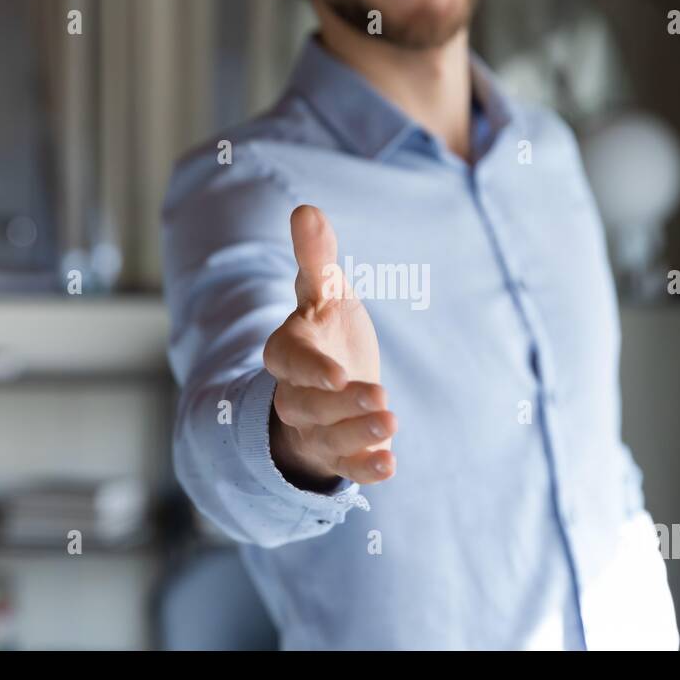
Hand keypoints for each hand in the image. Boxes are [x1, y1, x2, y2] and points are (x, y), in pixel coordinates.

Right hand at [264, 205, 396, 490]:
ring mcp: (317, 426)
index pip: (288, 361)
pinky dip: (365, 469)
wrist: (328, 380)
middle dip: (342, 407)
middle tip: (382, 401)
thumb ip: (316, 258)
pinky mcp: (339, 452)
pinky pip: (347, 465)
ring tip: (392, 425)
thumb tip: (306, 210)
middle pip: (308, 405)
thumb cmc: (325, 329)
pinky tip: (389, 467)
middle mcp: (296, 393)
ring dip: (357, 435)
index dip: (309, 370)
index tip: (338, 374)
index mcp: (288, 351)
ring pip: (328, 436)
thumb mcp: (324, 292)